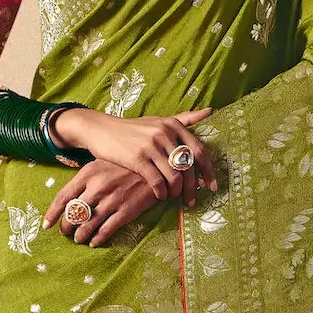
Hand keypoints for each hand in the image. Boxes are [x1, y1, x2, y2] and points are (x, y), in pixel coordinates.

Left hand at [43, 158, 168, 247]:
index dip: (52, 213)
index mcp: (88, 173)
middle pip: (73, 214)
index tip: (46, 225)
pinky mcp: (126, 211)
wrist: (156, 165)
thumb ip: (86, 179)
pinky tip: (95, 243)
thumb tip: (71, 198)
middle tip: (66, 233)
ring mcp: (112, 200)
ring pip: (88, 225)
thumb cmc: (126, 164)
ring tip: (79, 239)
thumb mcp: (102, 163)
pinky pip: (106, 230)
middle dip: (66, 227)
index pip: (63, 197)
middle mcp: (97, 187)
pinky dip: (98, 239)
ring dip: (81, 236)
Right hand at [49, 106, 217, 204]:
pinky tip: (160, 196)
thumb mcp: (159, 120)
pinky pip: (157, 181)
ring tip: (174, 199)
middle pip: (189, 167)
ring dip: (177, 192)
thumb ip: (184, 119)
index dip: (208, 171)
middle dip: (193, 187)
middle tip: (192, 200)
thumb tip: (210, 111)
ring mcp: (150, 146)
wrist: (101, 129)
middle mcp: (164, 133)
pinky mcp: (137, 159)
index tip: (211, 187)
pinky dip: (161, 192)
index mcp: (173, 125)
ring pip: (174, 176)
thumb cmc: (132, 128)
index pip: (199, 151)